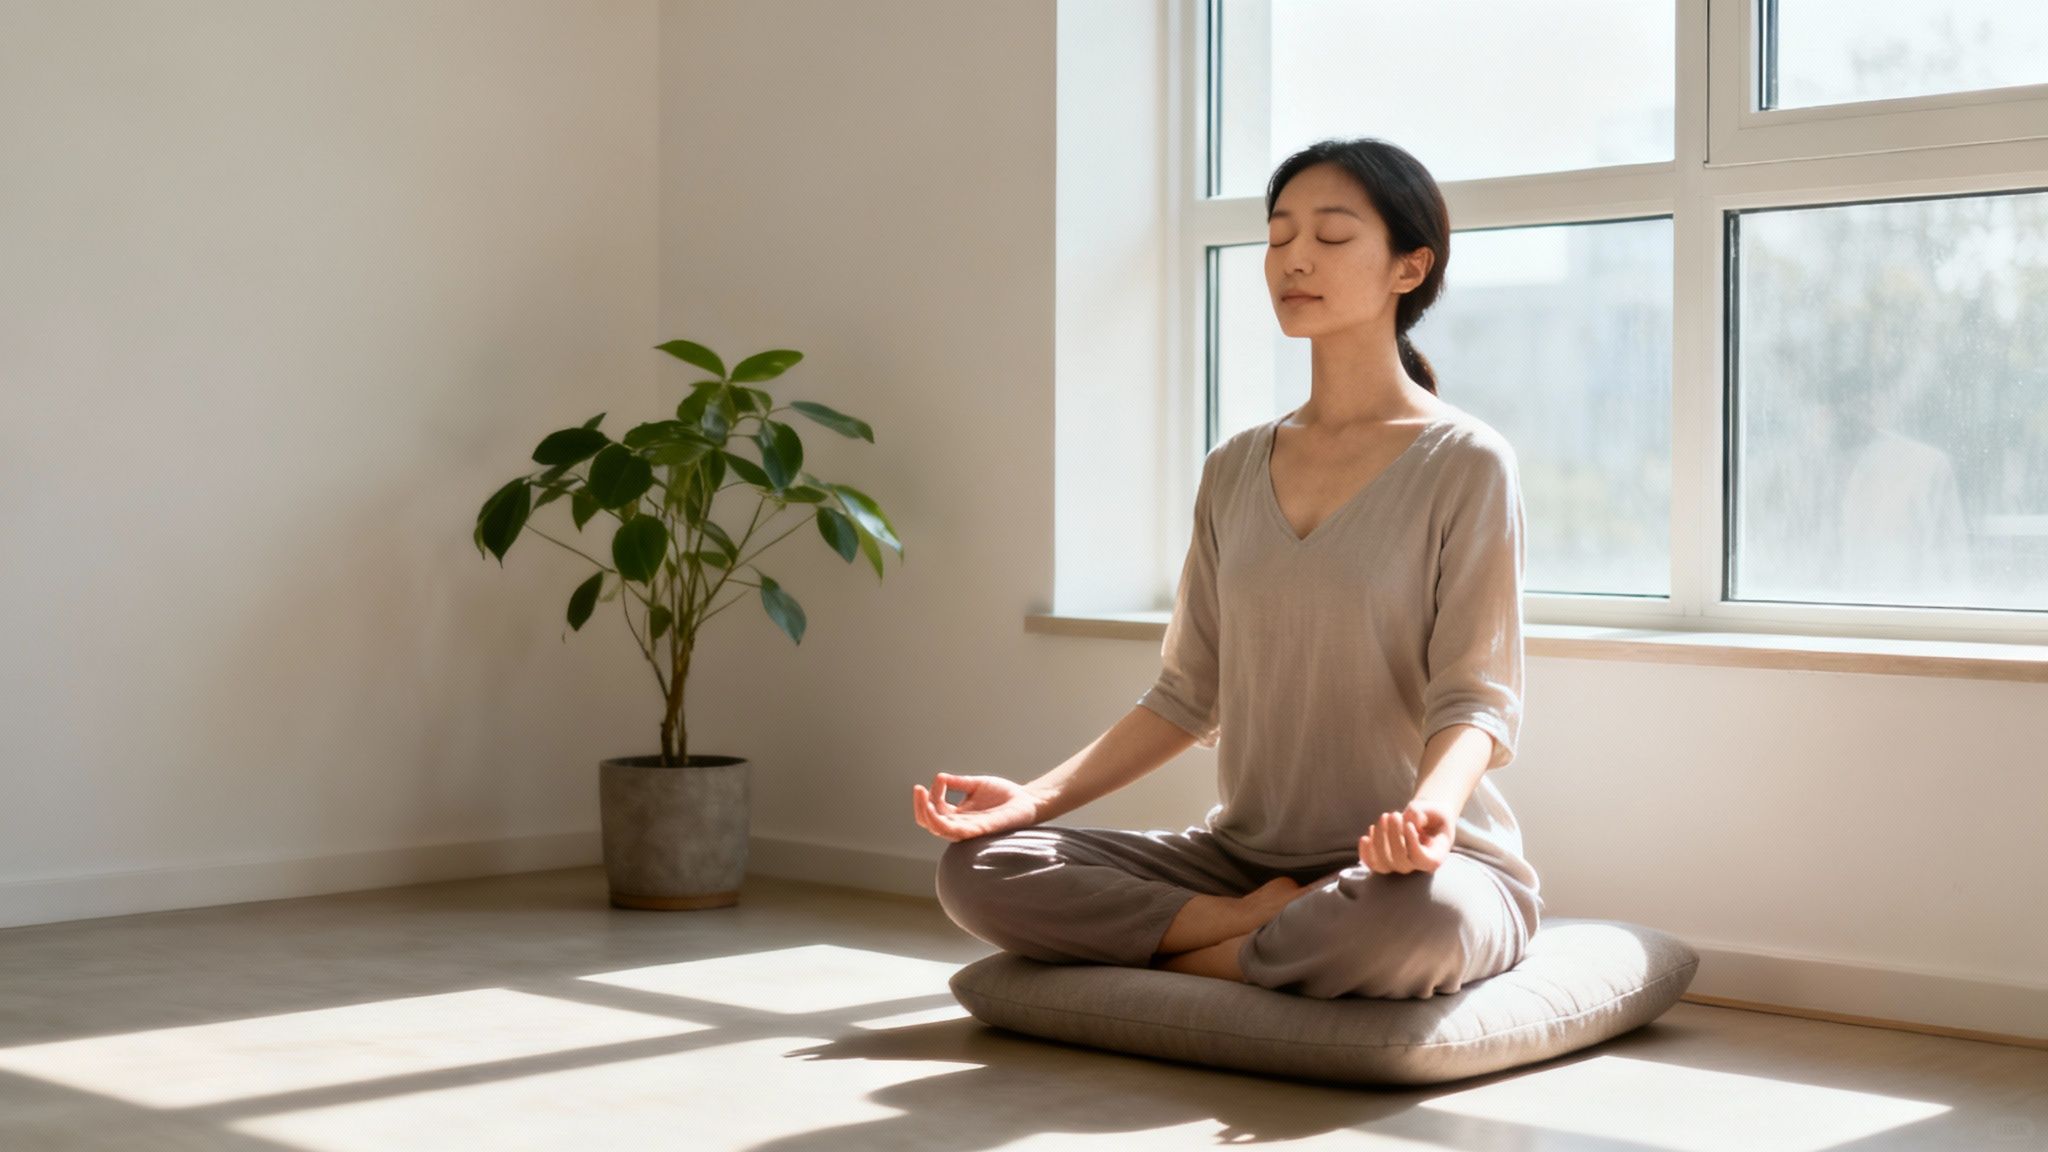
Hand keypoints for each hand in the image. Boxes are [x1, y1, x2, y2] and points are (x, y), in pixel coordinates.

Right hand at [912, 773, 1042, 841]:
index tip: (939, 779)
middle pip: (930, 823)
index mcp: (958, 815)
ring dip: (928, 815)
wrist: (1027, 799)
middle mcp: (961, 824)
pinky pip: (959, 832)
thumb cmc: (1004, 794)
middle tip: (918, 789)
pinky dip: (946, 822)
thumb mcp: (975, 785)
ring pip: (940, 830)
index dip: (928, 797)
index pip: (933, 812)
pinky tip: (939, 808)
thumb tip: (939, 777)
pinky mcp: (982, 830)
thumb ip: (957, 783)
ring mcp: (970, 829)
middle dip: (920, 807)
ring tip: (924, 799)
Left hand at [1359, 801, 1455, 873]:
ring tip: (1384, 817)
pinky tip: (1366, 837)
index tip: (1409, 825)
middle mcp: (1416, 866)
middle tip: (1394, 814)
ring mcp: (1399, 865)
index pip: (1422, 860)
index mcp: (1434, 856)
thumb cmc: (1433, 815)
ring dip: (1379, 841)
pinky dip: (1365, 852)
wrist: (1426, 819)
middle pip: (1401, 862)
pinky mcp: (1385, 861)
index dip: (1412, 845)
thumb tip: (1409, 819)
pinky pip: (1372, 864)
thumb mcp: (1434, 811)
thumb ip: (1422, 814)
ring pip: (1384, 864)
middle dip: (1393, 836)